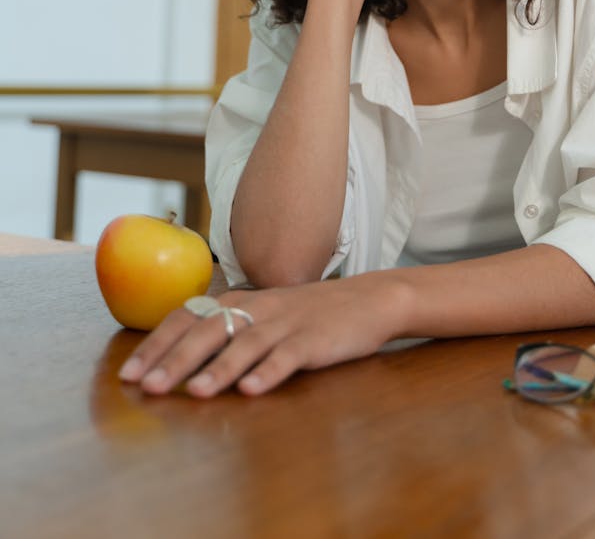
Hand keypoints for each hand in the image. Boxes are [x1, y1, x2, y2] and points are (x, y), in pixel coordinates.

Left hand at [117, 274, 406, 397]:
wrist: (367, 300)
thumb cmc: (308, 313)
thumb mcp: (264, 314)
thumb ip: (228, 330)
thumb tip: (179, 358)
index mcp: (241, 300)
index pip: (189, 317)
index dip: (157, 344)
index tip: (128, 373)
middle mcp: (258, 308)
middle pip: (210, 331)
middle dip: (176, 360)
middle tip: (148, 388)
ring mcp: (287, 324)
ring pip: (247, 344)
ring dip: (219, 369)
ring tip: (195, 393)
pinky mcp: (314, 340)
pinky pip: (289, 356)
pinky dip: (270, 372)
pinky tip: (253, 391)